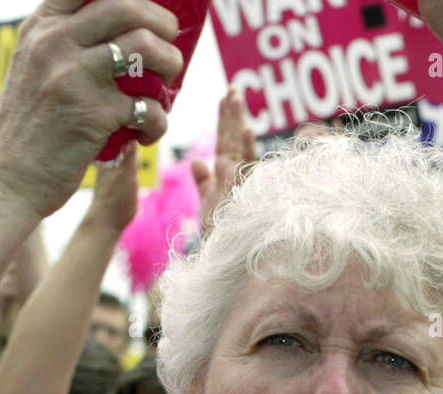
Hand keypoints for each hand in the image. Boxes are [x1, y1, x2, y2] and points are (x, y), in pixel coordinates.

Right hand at [0, 0, 183, 221]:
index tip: (147, 12)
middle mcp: (55, 42)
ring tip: (165, 88)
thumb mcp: (32, 68)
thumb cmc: (27, 130)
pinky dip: (158, 121)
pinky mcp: (94, 114)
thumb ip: (64, 43)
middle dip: (162, 24)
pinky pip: (148, 106)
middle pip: (126, 6)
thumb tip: (124, 32)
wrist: (4, 180)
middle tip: (169, 44)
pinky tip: (147, 133)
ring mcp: (74, 76)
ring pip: (145, 48)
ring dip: (169, 66)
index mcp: (41, 27)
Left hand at [192, 87, 255, 233]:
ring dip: (237, 121)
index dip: (224, 118)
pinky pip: (246, 168)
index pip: (224, 140)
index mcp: (225, 173)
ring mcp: (241, 182)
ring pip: (239, 146)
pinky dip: (246, 148)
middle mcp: (235, 174)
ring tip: (236, 97)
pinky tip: (246, 130)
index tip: (225, 96)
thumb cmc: (220, 233)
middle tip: (232, 87)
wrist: (226, 256)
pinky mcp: (245, 192)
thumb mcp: (207, 203)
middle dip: (231, 113)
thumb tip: (196, 161)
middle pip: (231, 138)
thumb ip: (203, 182)